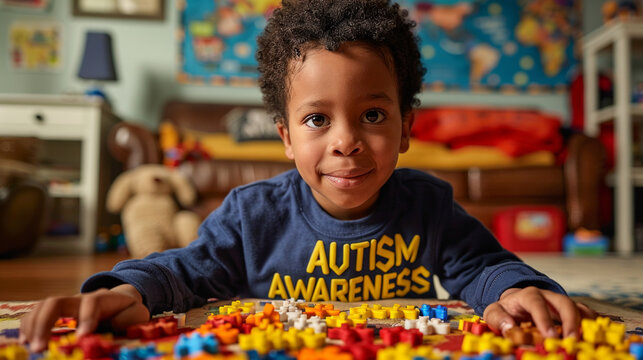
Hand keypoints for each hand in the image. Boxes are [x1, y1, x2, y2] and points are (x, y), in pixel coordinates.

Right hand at [19, 285, 149, 352]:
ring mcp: (67, 304)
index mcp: (103, 299)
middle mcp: (80, 299)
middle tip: (41, 348)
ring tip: (32, 347)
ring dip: (33, 326)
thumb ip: (129, 319)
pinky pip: (37, 313)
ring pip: (43, 306)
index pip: (92, 303)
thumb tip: (114, 327)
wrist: (121, 299)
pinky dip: (28, 326)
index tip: (81, 337)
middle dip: (46, 323)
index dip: (86, 318)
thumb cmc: (128, 310)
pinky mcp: (58, 313)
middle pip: (57, 301)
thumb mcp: (137, 314)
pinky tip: (26, 342)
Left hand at [483, 286, 595, 338]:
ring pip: (578, 308)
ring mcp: (561, 303)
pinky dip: (592, 324)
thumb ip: (498, 318)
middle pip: (564, 303)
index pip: (537, 304)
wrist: (515, 302)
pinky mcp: (570, 311)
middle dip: (570, 321)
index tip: (549, 336)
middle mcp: (548, 296)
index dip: (544, 319)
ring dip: (584, 324)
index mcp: (528, 295)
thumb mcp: (494, 312)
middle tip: (571, 341)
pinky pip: (585, 314)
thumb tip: (509, 327)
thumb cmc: (506, 310)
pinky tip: (594, 337)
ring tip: (587, 341)